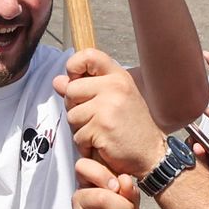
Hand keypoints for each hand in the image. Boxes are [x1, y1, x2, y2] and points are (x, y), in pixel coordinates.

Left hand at [57, 47, 166, 177]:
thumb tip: (57, 81)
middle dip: (75, 108)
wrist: (151, 153)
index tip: (74, 79)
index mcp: (118, 77)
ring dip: (80, 130)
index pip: (89, 55)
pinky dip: (85, 145)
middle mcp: (115, 87)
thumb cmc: (131, 127)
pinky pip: (78, 136)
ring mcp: (108, 106)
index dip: (74, 65)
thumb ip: (85, 89)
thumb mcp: (113, 100)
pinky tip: (101, 144)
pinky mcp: (102, 127)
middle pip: (71, 91)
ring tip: (100, 132)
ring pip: (72, 116)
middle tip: (93, 119)